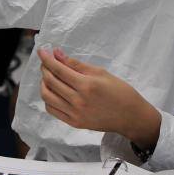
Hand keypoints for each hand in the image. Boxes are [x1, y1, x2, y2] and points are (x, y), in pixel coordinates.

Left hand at [39, 48, 160, 149]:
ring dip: (44, 83)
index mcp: (86, 85)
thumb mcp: (100, 72)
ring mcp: (75, 114)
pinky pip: (52, 109)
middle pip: (50, 82)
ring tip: (49, 76)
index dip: (47, 59)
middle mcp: (78, 101)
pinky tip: (54, 91)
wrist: (131, 117)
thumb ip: (76, 64)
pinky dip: (48, 98)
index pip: (58, 69)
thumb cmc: (120, 91)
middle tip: (47, 61)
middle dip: (45, 68)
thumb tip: (57, 53)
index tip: (42, 51)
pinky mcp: (74, 123)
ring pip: (47, 96)